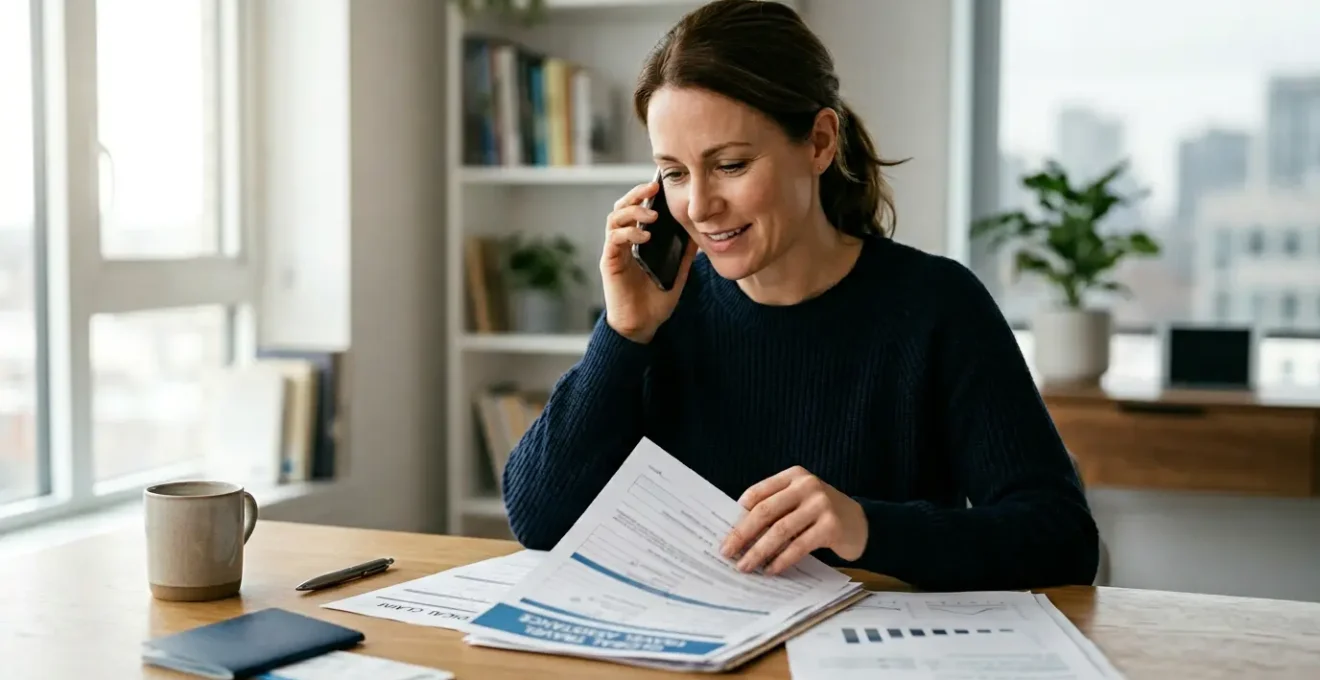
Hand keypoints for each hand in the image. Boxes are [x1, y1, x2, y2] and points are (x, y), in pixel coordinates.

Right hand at [600, 181, 697, 343]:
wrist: (643, 326)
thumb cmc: (656, 300)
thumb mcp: (677, 271)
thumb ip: (685, 252)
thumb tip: (699, 233)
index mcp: (636, 241)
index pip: (635, 210)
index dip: (644, 195)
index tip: (660, 185)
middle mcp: (622, 243)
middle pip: (621, 207)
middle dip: (636, 195)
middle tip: (653, 189)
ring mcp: (615, 252)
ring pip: (614, 219)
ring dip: (632, 212)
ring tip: (652, 216)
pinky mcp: (610, 263)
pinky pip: (614, 240)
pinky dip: (628, 233)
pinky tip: (644, 236)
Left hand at [720, 466, 868, 575]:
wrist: (862, 524)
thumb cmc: (821, 514)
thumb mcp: (800, 501)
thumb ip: (776, 508)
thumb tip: (738, 532)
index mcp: (794, 475)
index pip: (759, 493)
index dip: (739, 514)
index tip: (724, 532)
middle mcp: (807, 486)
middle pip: (765, 511)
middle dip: (742, 534)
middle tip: (727, 552)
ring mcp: (821, 504)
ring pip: (780, 531)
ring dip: (758, 551)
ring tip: (745, 566)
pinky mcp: (831, 526)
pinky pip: (799, 545)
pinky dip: (782, 559)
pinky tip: (771, 569)